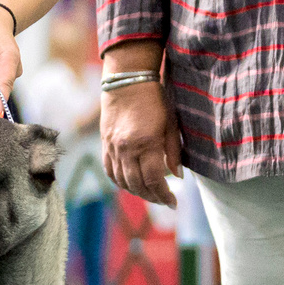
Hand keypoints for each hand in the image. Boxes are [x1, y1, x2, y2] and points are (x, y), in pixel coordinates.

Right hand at [102, 79, 181, 206]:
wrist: (126, 82)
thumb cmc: (154, 100)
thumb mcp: (171, 123)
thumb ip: (174, 152)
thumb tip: (178, 176)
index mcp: (146, 143)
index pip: (154, 180)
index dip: (164, 195)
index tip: (174, 203)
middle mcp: (126, 149)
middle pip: (137, 185)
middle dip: (153, 197)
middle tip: (164, 201)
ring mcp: (113, 148)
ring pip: (122, 182)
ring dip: (137, 192)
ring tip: (151, 193)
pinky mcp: (105, 145)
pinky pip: (110, 171)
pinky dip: (121, 182)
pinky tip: (131, 184)